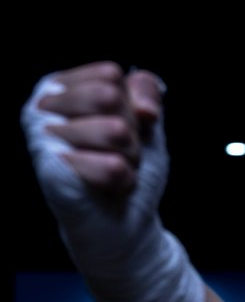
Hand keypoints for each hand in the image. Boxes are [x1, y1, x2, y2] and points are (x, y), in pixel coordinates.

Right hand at [21, 61, 169, 266]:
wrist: (121, 225)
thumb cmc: (127, 171)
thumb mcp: (144, 123)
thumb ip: (144, 90)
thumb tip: (144, 109)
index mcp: (63, 87)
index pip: (110, 76)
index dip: (130, 108)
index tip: (121, 132)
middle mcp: (45, 105)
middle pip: (109, 96)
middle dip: (128, 133)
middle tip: (118, 155)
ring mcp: (43, 134)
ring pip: (115, 130)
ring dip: (128, 158)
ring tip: (112, 172)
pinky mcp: (51, 168)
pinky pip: (112, 166)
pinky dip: (122, 181)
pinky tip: (106, 189)